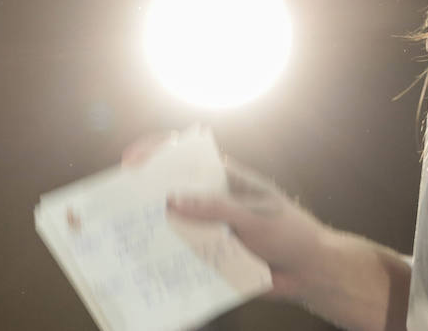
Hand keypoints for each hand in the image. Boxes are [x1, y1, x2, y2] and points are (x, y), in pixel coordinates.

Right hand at [122, 137, 328, 303]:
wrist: (309, 272)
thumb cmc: (289, 232)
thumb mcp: (255, 215)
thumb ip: (217, 209)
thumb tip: (174, 201)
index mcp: (225, 179)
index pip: (188, 158)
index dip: (158, 154)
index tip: (132, 161)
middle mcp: (212, 203)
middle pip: (172, 195)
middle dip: (145, 200)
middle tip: (118, 209)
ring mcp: (209, 231)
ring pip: (173, 229)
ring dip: (153, 235)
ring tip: (124, 243)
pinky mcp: (209, 259)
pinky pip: (183, 260)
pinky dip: (168, 265)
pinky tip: (149, 273)